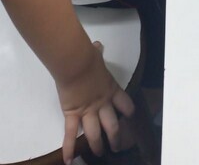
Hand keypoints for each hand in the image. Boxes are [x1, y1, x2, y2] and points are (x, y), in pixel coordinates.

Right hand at [57, 41, 134, 164]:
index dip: (128, 110)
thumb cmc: (87, 57)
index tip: (130, 116)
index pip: (124, 103)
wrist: (76, 64)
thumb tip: (96, 45)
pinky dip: (69, 149)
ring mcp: (88, 112)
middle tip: (117, 147)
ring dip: (97, 146)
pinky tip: (68, 161)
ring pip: (95, 134)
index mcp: (110, 89)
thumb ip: (97, 52)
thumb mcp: (96, 55)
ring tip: (100, 153)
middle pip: (113, 126)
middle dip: (116, 138)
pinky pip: (71, 135)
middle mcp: (102, 104)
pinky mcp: (73, 115)